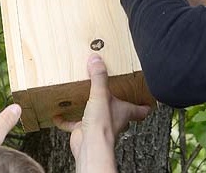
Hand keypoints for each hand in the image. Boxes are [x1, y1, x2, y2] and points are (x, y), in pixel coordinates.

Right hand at [53, 55, 151, 172]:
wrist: (90, 145)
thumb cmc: (102, 125)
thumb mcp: (101, 94)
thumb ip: (99, 76)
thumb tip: (96, 59)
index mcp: (123, 110)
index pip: (140, 109)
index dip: (144, 105)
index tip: (147, 100)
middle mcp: (113, 118)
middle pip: (118, 111)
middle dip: (114, 102)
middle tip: (110, 91)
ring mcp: (98, 125)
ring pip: (96, 115)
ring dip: (90, 107)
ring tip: (82, 96)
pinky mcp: (84, 130)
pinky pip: (73, 124)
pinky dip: (66, 120)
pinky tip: (58, 114)